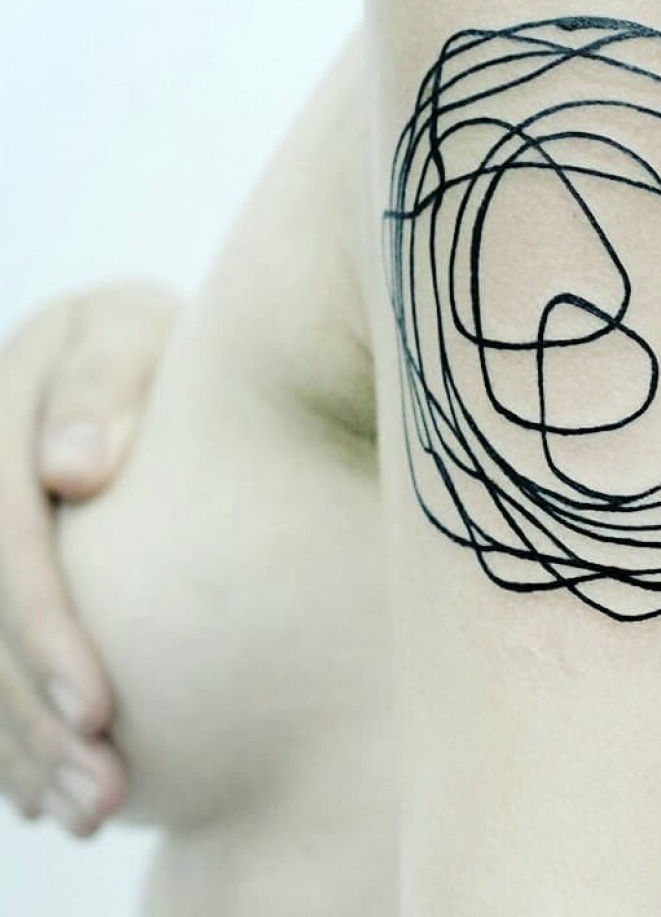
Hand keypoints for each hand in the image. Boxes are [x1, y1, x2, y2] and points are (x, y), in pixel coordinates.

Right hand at [0, 282, 176, 835]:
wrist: (147, 351)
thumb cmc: (163, 338)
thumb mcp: (134, 328)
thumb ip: (105, 381)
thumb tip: (71, 469)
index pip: (2, 540)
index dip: (43, 629)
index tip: (103, 707)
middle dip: (35, 715)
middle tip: (105, 798)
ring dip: (22, 748)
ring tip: (93, 813)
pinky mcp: (0, 577)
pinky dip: (11, 736)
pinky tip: (47, 795)